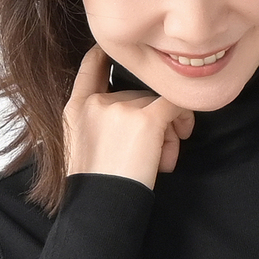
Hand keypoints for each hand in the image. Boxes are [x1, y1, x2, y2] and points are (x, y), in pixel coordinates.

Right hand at [63, 43, 195, 188]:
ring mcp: (121, 108)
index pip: (89, 68)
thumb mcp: (85, 150)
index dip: (103, 57)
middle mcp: (96, 103)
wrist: (102, 206)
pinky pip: (175, 105)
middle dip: (150, 122)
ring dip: (166, 132)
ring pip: (157, 105)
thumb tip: (136, 123)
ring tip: (160, 162)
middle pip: (137, 96)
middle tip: (155, 155)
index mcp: (75, 110)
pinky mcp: (146, 119)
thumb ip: (102, 127)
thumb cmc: (97, 190)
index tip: (110, 53)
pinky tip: (181, 134)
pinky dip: (184, 117)